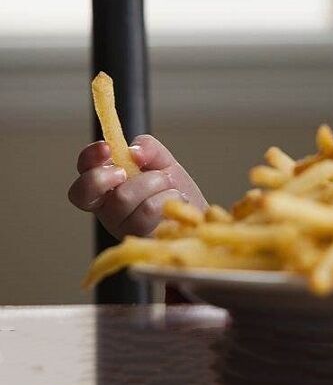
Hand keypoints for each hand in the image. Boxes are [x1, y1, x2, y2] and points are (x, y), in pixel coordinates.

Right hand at [68, 135, 207, 238]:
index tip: (106, 149)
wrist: (196, 216)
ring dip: (156, 183)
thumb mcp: (161, 160)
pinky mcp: (138, 237)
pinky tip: (176, 199)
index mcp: (107, 186)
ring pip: (124, 196)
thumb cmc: (173, 190)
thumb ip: (147, 147)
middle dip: (118, 174)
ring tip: (169, 186)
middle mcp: (107, 208)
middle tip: (137, 174)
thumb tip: (134, 152)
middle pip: (92, 189)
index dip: (88, 158)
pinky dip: (169, 196)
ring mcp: (121, 226)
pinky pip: (148, 210)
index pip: (83, 172)